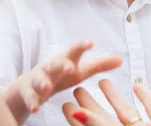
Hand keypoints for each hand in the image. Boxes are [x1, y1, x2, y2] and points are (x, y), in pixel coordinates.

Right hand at [6, 40, 122, 119]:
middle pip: (56, 63)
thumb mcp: (81, 70)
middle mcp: (51, 67)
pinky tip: (36, 108)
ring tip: (46, 88)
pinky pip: (30, 97)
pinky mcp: (28, 92)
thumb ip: (100, 65)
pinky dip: (32, 102)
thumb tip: (122, 59)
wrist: (31, 85)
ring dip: (42, 83)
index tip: (91, 42)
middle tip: (69, 66)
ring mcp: (38, 79)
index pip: (74, 50)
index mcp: (66, 60)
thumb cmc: (61, 75)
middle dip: (61, 64)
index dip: (82, 46)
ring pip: (39, 79)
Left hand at [62, 79, 150, 125]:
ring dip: (115, 98)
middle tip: (78, 90)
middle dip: (92, 106)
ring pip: (128, 114)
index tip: (67, 104)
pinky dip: (146, 99)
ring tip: (102, 81)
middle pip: (106, 122)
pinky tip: (137, 86)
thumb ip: (98, 125)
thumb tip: (75, 113)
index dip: (79, 119)